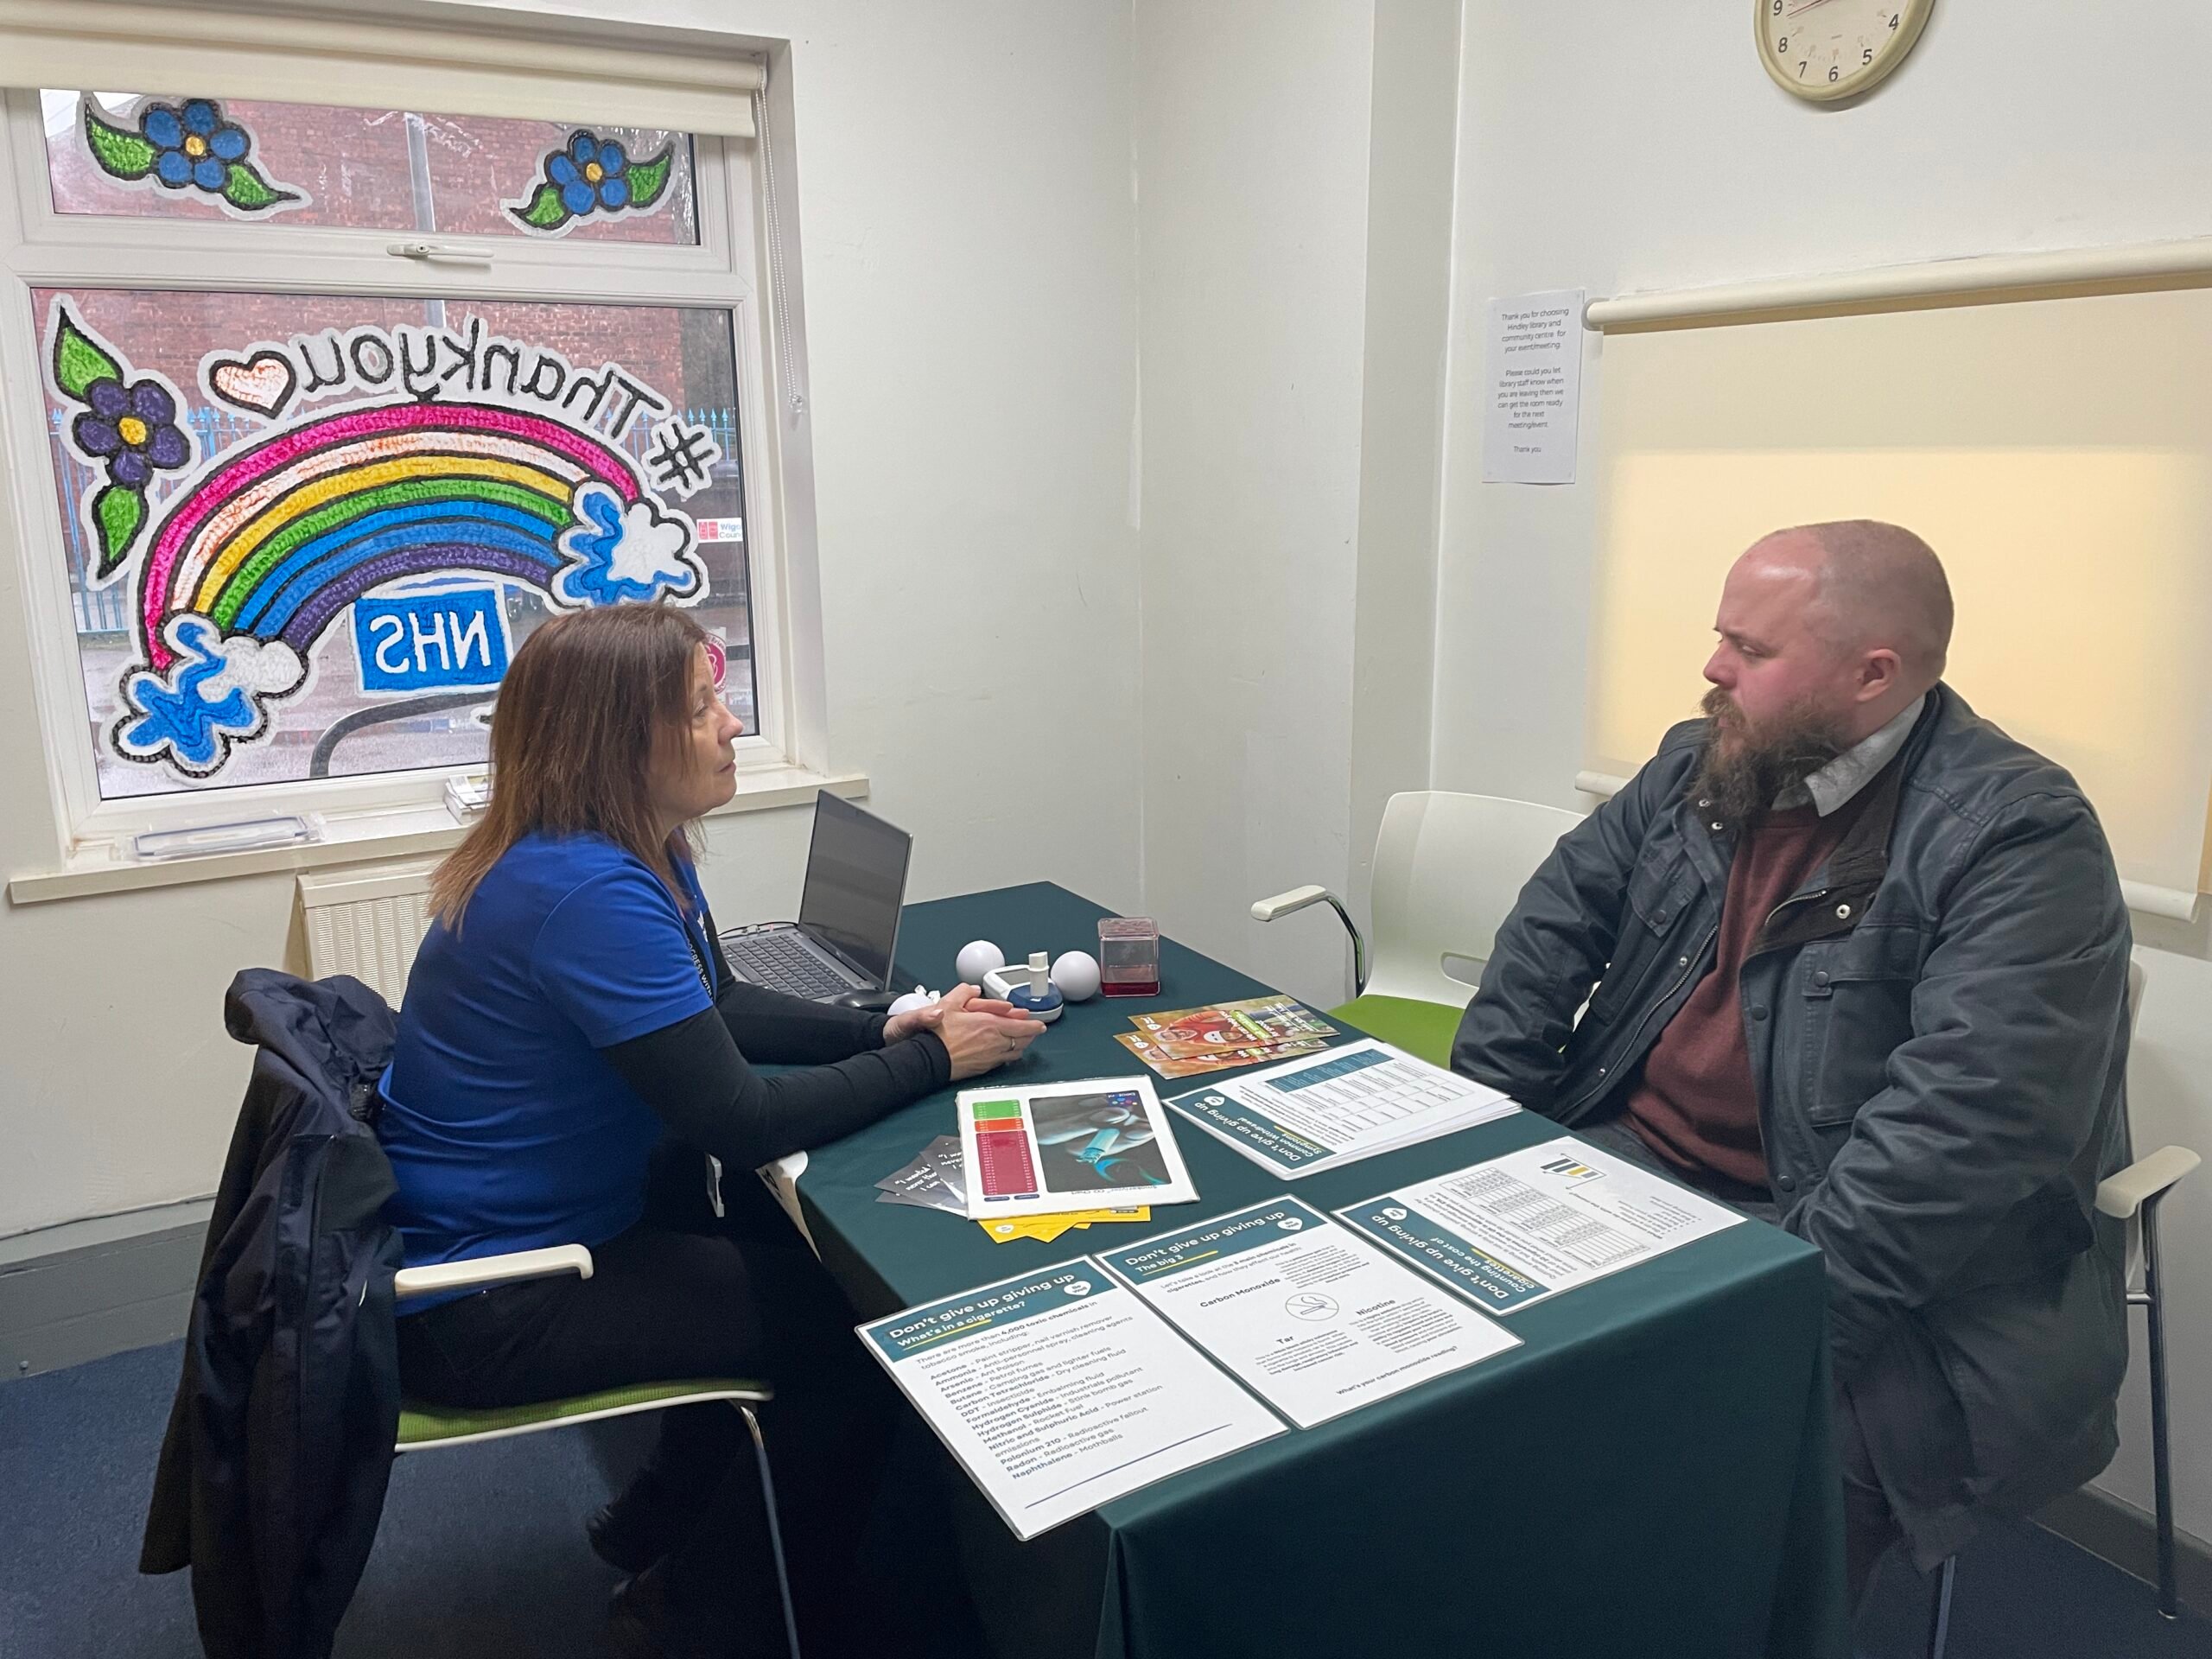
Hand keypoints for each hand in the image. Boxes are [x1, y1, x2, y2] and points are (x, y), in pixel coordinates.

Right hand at [891, 982, 1041, 1079]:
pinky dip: (1009, 1055)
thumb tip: (973, 989)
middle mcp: (994, 1042)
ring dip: (1021, 1045)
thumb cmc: (937, 1035)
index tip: (1039, 1023)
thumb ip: (963, 992)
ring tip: (1022, 1040)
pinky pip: (1004, 1061)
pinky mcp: (984, 1068)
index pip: (1021, 1025)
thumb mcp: (948, 1004)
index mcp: (989, 1024)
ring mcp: (991, 1057)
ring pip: (1016, 1052)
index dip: (1033, 1024)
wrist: (929, 1059)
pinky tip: (1005, 1052)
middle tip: (1034, 1030)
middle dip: (1031, 1034)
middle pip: (1023, 1039)